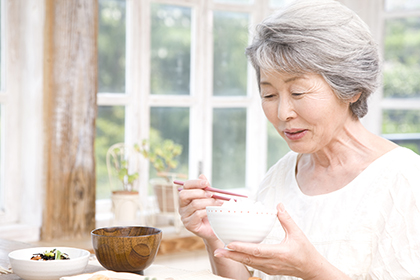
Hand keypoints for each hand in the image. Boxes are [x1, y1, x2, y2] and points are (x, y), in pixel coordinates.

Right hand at [178, 174, 223, 241]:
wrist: (215, 229)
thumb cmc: (211, 212)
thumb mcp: (209, 198)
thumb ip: (206, 188)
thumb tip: (202, 176)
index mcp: (186, 198)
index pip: (186, 186)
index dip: (195, 183)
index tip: (206, 183)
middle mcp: (182, 206)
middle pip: (184, 194)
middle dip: (200, 192)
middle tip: (212, 194)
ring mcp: (184, 216)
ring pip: (194, 204)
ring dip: (208, 202)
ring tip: (218, 203)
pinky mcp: (189, 224)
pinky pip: (197, 214)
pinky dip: (207, 211)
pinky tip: (213, 212)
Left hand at [213, 203, 334, 278]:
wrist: (312, 269)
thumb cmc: (306, 252)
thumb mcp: (297, 233)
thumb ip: (286, 219)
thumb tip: (278, 205)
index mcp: (279, 253)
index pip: (257, 250)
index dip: (243, 247)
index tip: (230, 244)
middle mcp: (272, 263)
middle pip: (248, 259)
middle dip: (231, 256)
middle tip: (217, 251)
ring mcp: (269, 268)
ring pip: (248, 263)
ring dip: (234, 258)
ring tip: (221, 253)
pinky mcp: (268, 270)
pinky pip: (252, 265)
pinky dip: (242, 260)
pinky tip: (234, 256)